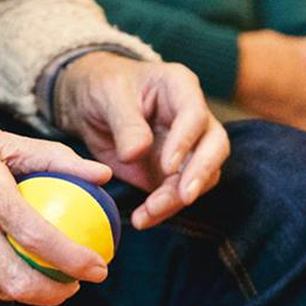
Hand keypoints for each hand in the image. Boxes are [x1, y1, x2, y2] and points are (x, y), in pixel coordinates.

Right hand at [0, 81, 111, 305]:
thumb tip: (102, 174)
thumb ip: (54, 158)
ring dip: (28, 290)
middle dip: (56, 294)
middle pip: (17, 281)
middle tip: (76, 284)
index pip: (38, 237)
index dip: (75, 260)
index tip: (99, 267)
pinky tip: (12, 266)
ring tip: (50, 278)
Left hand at [54, 53, 229, 229]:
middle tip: (184, 197)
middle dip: (201, 173)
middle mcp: (192, 117)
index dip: (186, 141)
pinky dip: (163, 209)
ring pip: (201, 176)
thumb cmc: (103, 87)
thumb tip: (136, 153)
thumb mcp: (108, 96)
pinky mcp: (173, 172)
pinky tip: (143, 219)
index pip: (195, 114)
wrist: (90, 104)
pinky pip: (177, 194)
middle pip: (215, 146)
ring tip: (148, 213)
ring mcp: (187, 146)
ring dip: (178, 198)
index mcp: (179, 87)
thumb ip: (125, 123)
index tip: (167, 165)